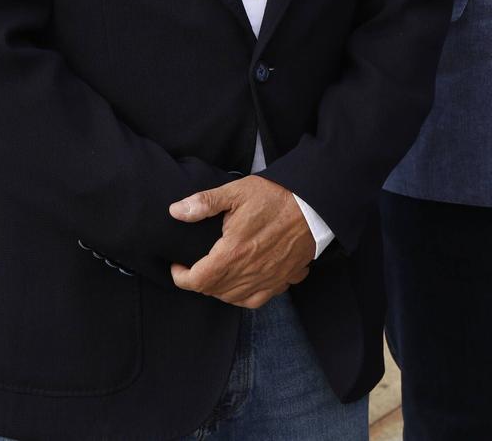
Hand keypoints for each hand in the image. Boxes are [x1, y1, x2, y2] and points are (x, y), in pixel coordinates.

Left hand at [168, 176, 313, 308]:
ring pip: (233, 298)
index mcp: (233, 252)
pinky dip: (243, 297)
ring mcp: (268, 278)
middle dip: (199, 282)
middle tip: (196, 266)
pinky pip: (257, 300)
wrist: (315, 203)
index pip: (197, 280)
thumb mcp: (237, 192)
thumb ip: (204, 203)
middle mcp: (250, 271)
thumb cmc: (277, 196)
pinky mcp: (284, 278)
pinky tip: (242, 283)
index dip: (180, 277)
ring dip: (219, 290)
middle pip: (214, 291)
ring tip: (216, 274)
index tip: (178, 266)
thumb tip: (176, 211)